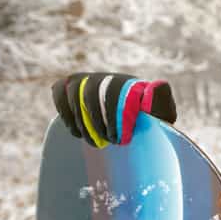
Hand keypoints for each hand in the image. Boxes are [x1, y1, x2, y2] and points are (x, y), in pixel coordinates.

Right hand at [51, 73, 176, 146]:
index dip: (116, 117)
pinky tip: (76, 132)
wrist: (133, 126)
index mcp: (129, 81)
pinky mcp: (70, 88)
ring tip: (94, 141)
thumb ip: (160, 101)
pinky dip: (63, 109)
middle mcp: (107, 77)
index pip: (116, 90)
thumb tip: (157, 84)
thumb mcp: (161, 114)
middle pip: (92, 92)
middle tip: (109, 141)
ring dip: (81, 120)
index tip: (121, 138)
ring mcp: (87, 81)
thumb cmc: (148, 122)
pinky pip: (59, 91)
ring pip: (75, 92)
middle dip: (98, 121)